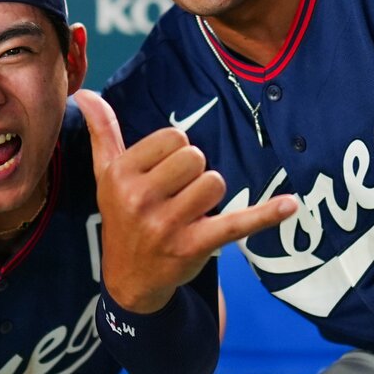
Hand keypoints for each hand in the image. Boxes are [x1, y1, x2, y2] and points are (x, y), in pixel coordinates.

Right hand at [75, 90, 296, 312]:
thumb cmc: (122, 217)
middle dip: (194, 172)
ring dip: (210, 195)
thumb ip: (102, 132)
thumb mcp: (105, 175)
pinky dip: (265, 214)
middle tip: (178, 194)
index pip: (173, 138)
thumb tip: (84, 94)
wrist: (130, 279)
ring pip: (215, 182)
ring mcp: (168, 225)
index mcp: (122, 174)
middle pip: (195, 157)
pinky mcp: (195, 246)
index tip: (164, 172)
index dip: (176, 152)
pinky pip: (236, 223)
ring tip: (191, 211)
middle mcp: (141, 199)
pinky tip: (290, 205)